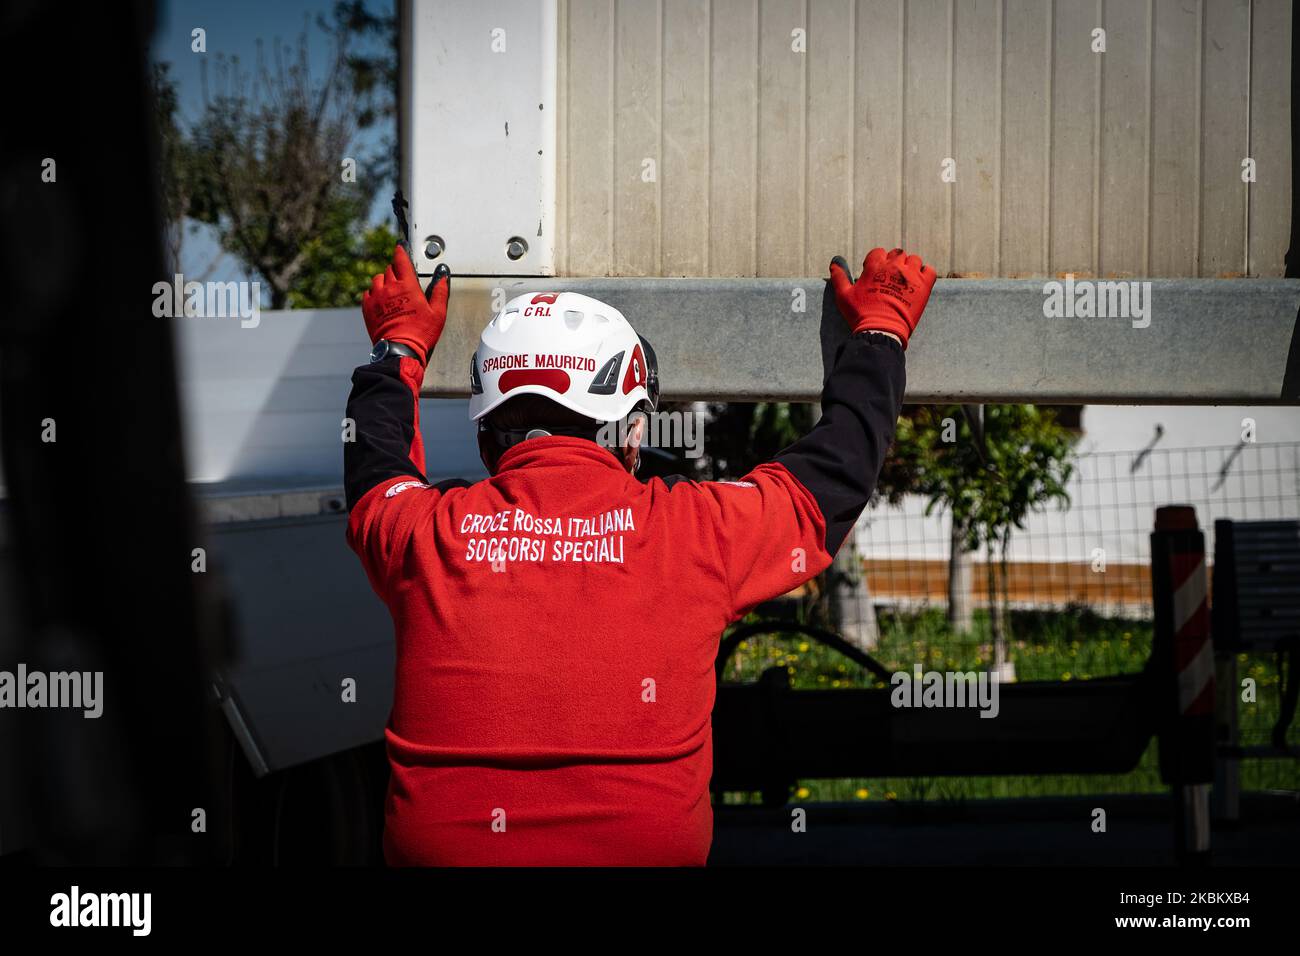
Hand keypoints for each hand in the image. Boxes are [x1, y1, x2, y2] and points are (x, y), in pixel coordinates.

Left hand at [362, 245, 449, 363]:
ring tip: (391, 291)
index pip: (401, 260)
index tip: (400, 247)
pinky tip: (382, 301)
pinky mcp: (368, 308)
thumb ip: (440, 291)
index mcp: (408, 286)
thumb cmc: (421, 332)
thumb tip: (443, 275)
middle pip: (390, 269)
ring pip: (377, 279)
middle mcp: (390, 288)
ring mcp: (377, 297)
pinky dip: (374, 293)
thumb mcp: (438, 313)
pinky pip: (368, 293)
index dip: (400, 251)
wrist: (401, 350)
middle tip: (403, 281)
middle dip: (397, 271)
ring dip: (384, 281)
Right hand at [829, 247, 936, 348]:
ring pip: (914, 260)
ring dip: (909, 267)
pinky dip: (925, 274)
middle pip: (897, 254)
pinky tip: (918, 283)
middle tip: (890, 278)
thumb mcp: (843, 295)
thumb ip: (839, 276)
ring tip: (904, 280)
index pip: (878, 252)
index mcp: (875, 266)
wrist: (881, 331)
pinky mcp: (924, 286)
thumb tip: (834, 261)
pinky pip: (930, 270)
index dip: (876, 262)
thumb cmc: (861, 314)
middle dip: (893, 263)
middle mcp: (894, 266)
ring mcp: (910, 275)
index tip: (874, 274)